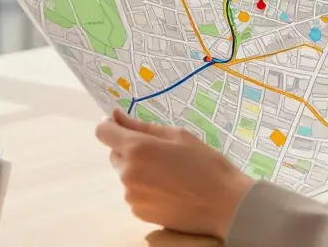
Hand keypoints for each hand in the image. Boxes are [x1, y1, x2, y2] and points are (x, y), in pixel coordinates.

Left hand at [95, 109, 253, 237]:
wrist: (224, 204)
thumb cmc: (205, 164)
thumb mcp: (178, 136)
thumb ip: (143, 126)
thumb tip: (116, 116)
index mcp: (137, 149)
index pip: (103, 132)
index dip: (111, 126)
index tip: (124, 126)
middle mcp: (127, 173)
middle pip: (115, 154)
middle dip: (130, 149)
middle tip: (161, 153)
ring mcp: (131, 196)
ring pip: (126, 174)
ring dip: (138, 170)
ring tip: (169, 174)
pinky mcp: (138, 212)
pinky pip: (134, 193)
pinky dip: (145, 189)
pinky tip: (168, 190)